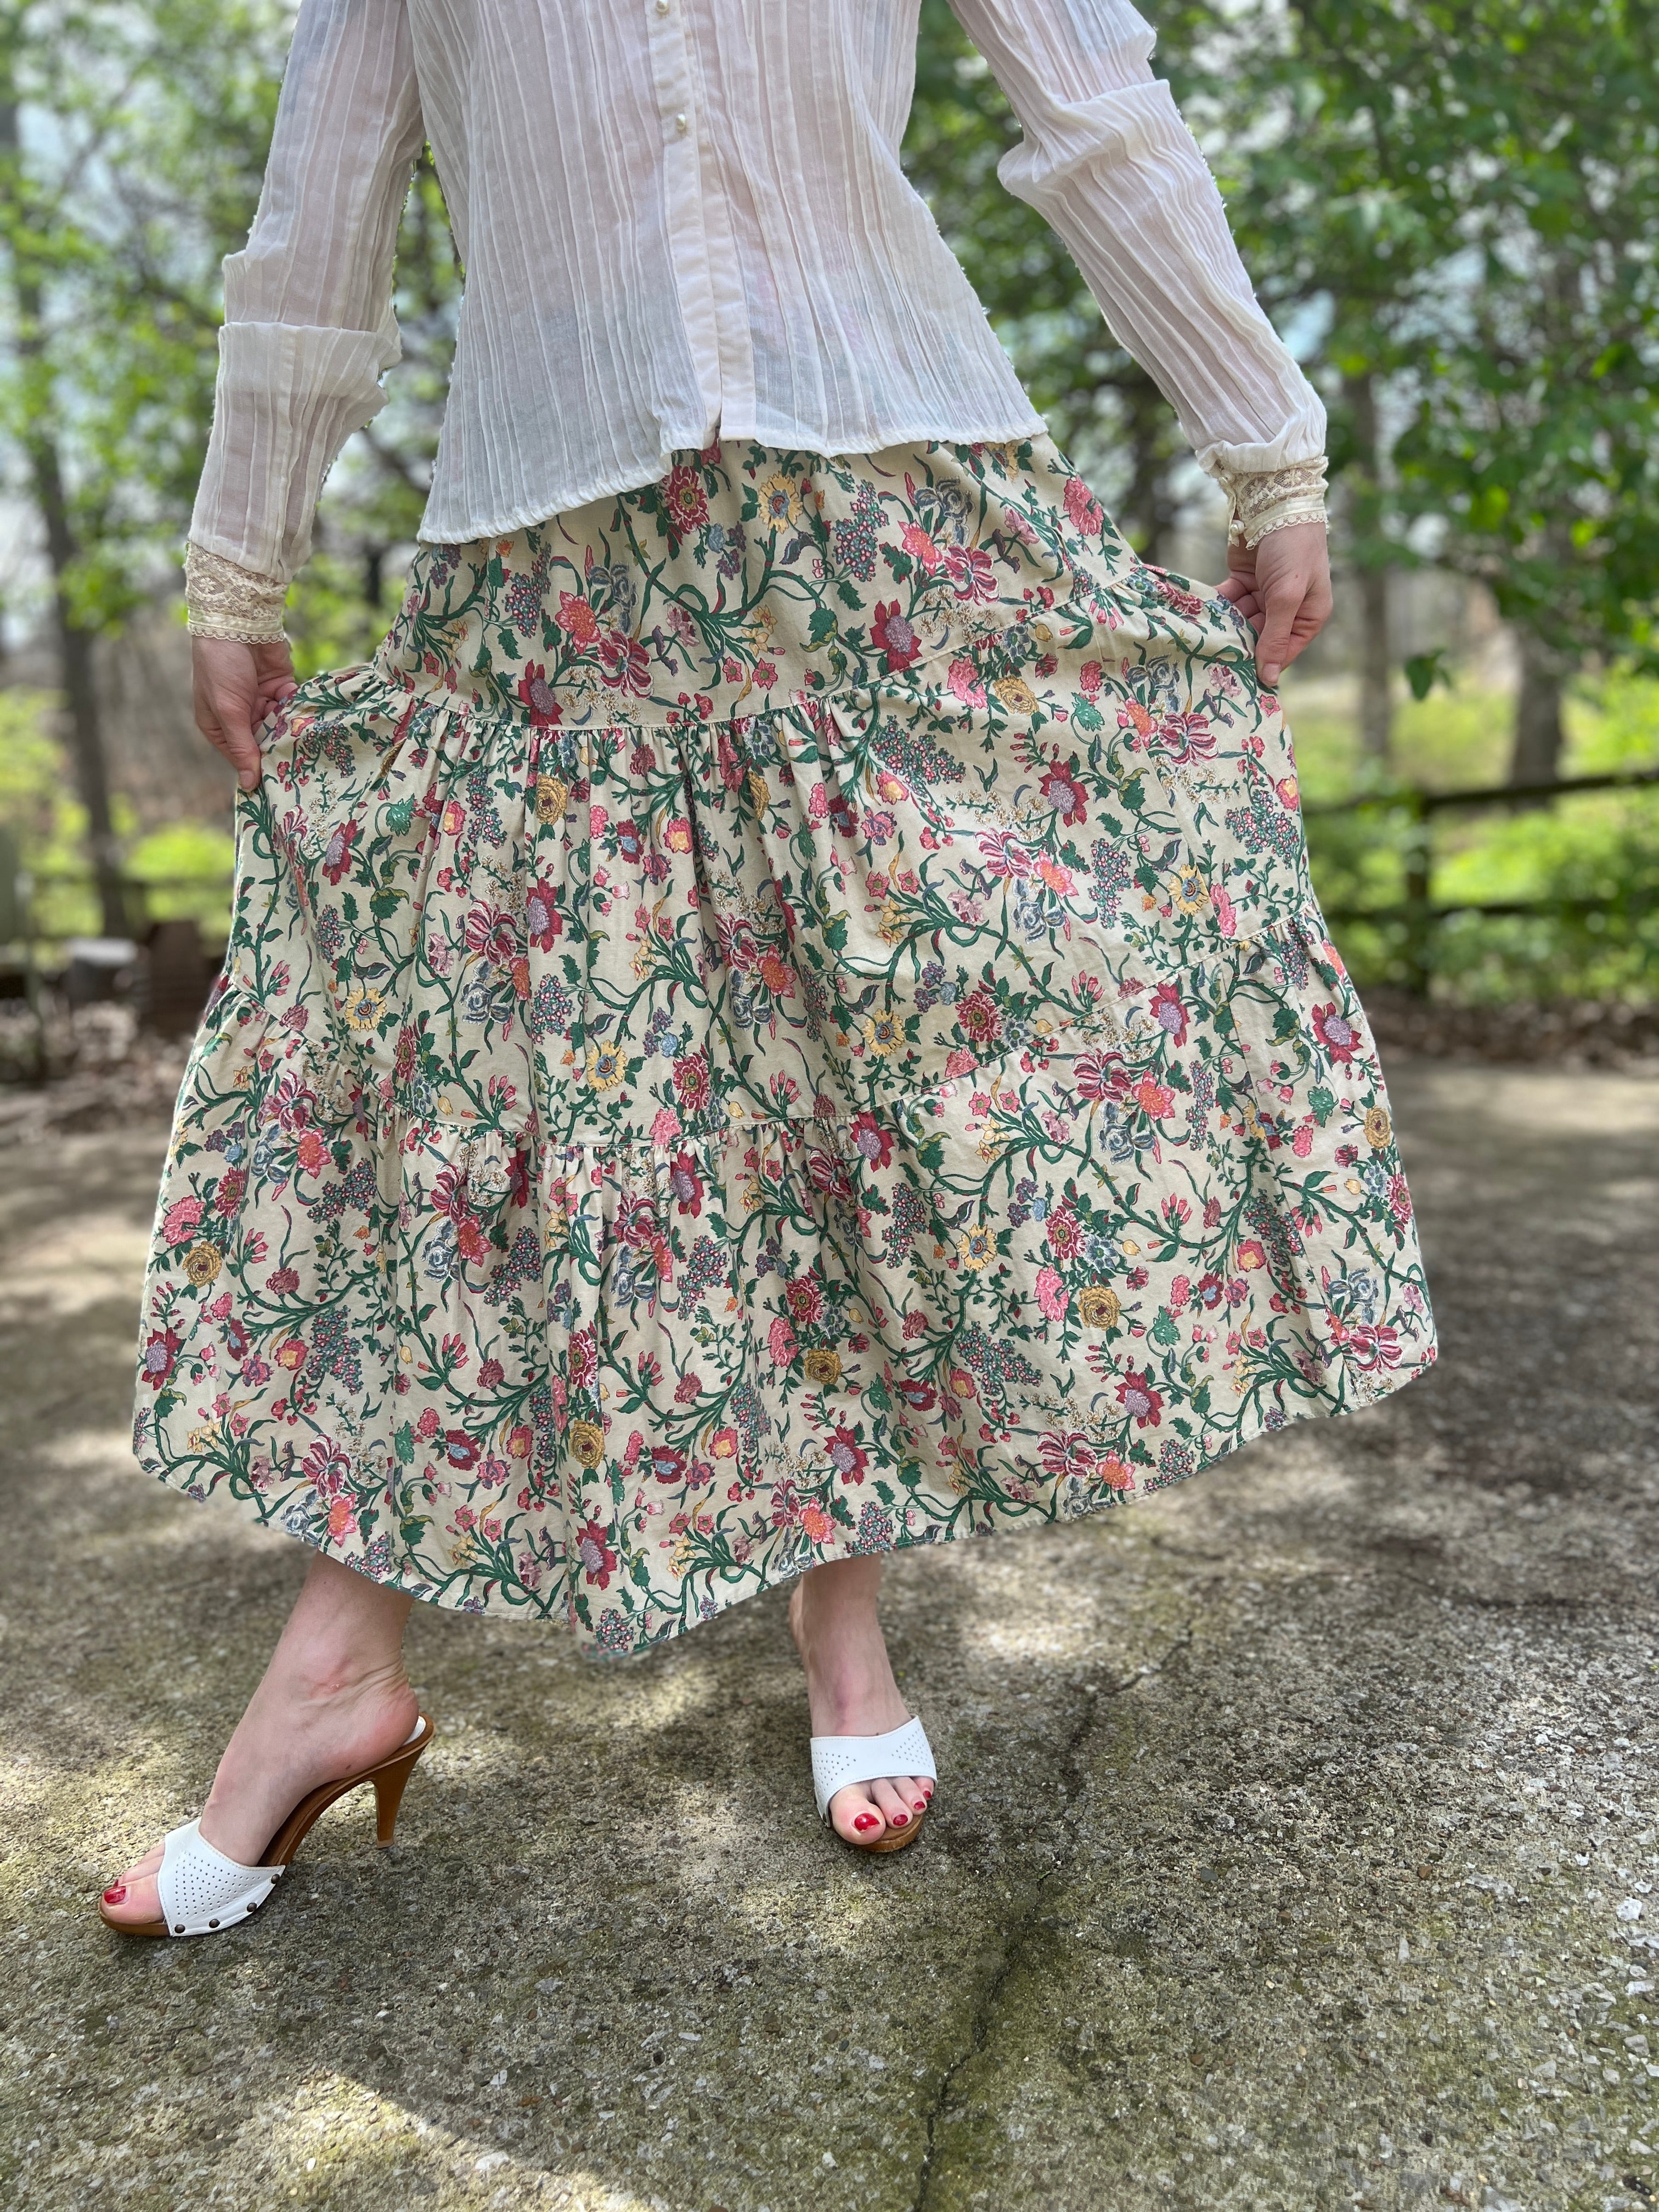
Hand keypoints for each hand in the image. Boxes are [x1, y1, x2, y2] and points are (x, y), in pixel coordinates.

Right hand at [192, 636, 298, 793]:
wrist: (237, 622)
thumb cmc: (222, 667)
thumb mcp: (228, 710)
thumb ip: (242, 747)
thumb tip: (248, 785)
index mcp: (218, 725)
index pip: (241, 756)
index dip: (258, 769)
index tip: (279, 786)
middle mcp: (240, 716)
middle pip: (264, 743)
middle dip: (279, 750)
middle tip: (301, 771)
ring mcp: (261, 701)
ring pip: (281, 726)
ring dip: (291, 732)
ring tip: (308, 747)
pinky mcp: (280, 686)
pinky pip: (293, 707)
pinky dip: (300, 713)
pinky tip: (311, 722)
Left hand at [1215, 520, 1332, 689]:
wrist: (1276, 503)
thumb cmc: (1292, 550)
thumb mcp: (1287, 596)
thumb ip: (1275, 636)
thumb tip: (1269, 678)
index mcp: (1309, 615)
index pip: (1284, 651)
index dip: (1262, 664)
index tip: (1238, 680)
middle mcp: (1288, 608)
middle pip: (1259, 638)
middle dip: (1239, 645)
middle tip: (1213, 661)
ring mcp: (1264, 594)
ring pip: (1241, 621)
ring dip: (1225, 627)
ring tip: (1204, 640)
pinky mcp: (1243, 580)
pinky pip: (1228, 602)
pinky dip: (1216, 608)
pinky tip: (1199, 617)